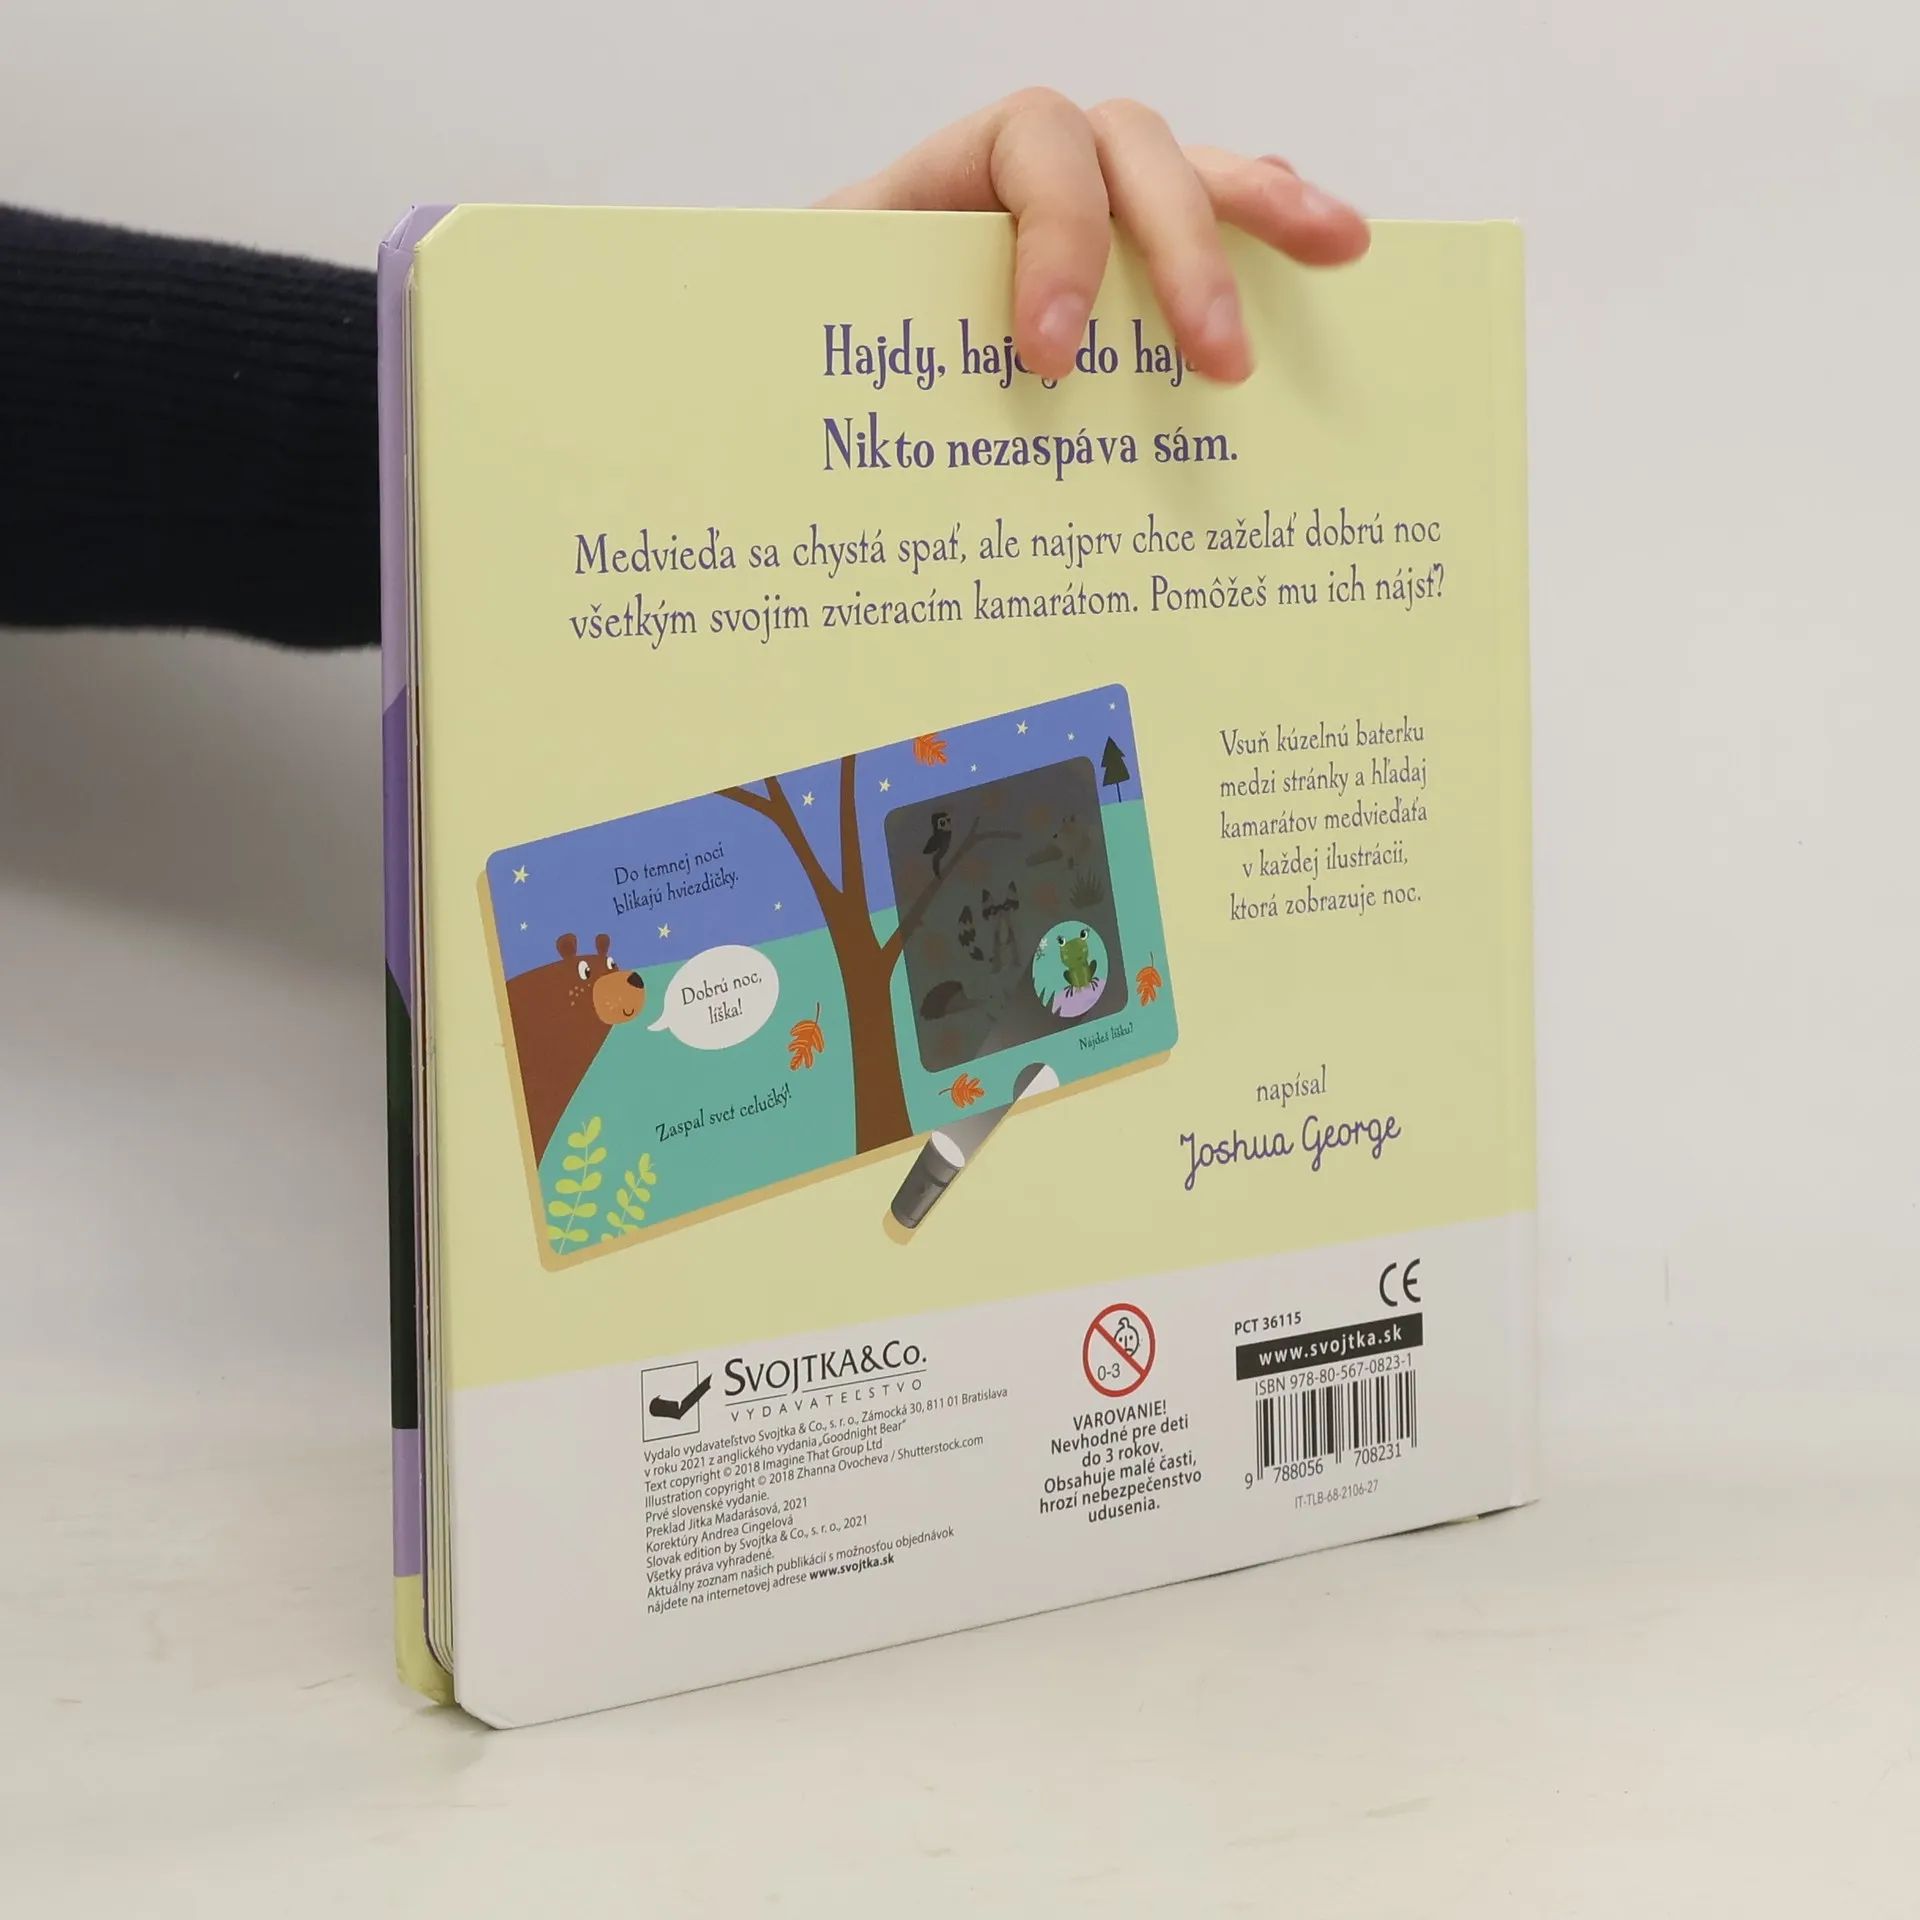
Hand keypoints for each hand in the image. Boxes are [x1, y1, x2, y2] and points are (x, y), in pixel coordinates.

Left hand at [817, 90, 1368, 385]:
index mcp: (937, 178)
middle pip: (1129, 150)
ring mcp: (1080, 207)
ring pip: (1182, 169)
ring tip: (1341, 247)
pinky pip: (1204, 214)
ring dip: (1262, 210)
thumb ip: (827, 356)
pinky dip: (1262, 231)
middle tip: (1217, 363)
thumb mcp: (804, 347)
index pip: (1028, 146)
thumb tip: (822, 433)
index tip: (1053, 353)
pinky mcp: (1121, 258)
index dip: (1059, 235)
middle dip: (1180, 253)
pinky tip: (1325, 256)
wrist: (795, 369)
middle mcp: (1019, 175)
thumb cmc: (807, 360)